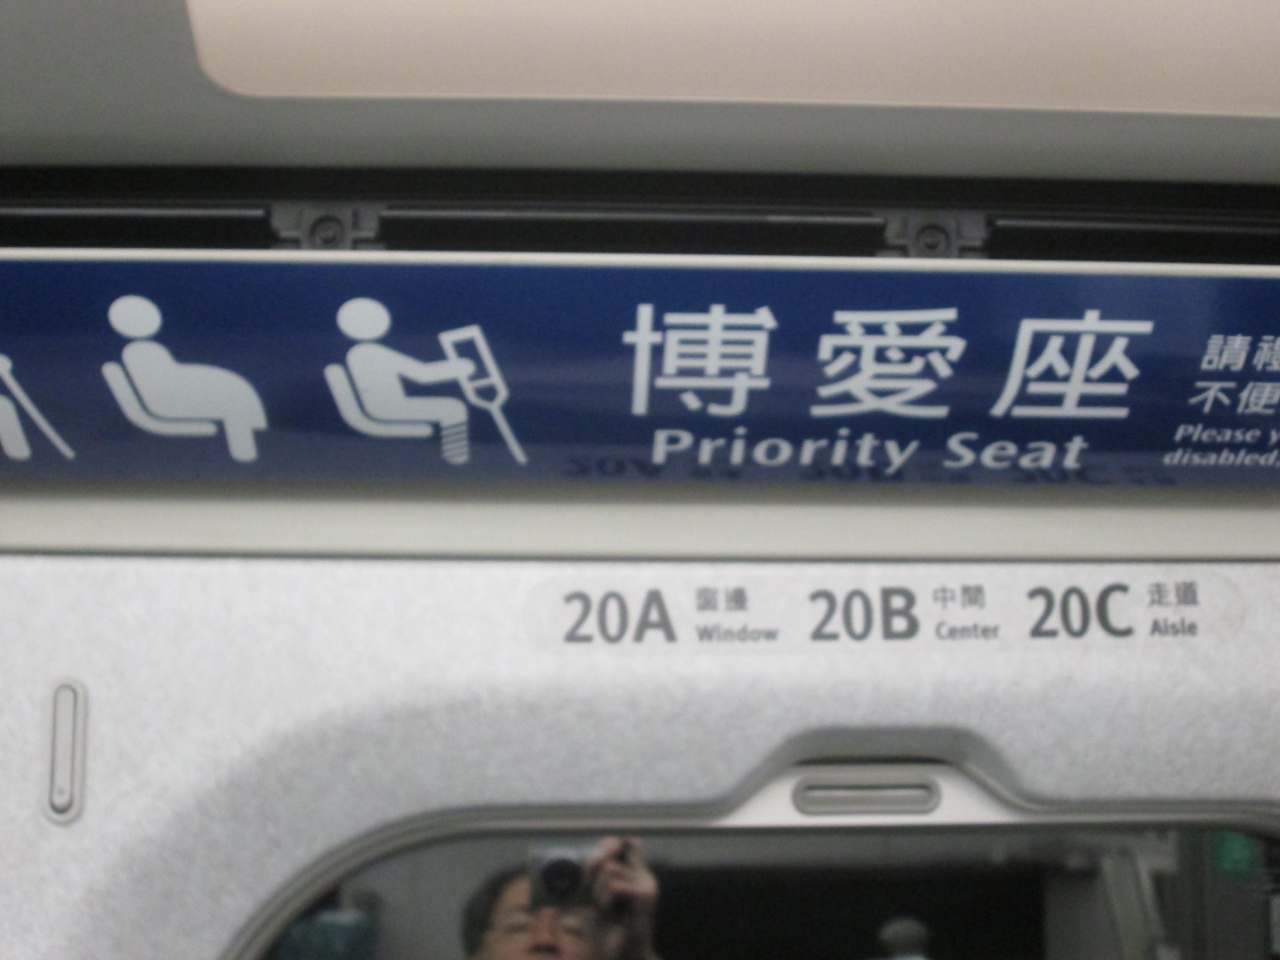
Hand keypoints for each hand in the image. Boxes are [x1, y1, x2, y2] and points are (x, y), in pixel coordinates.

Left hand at [584, 837, 659, 959]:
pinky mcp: (645, 894)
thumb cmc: (607, 929)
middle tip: (601, 905)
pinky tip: (612, 915)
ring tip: (608, 912)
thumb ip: (598, 869)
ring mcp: (647, 884)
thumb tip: (610, 841)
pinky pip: (614, 885)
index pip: (628, 844)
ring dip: (599, 893)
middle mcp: (644, 875)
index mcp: (635, 874)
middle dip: (594, 882)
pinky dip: (606, 901)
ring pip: (609, 869)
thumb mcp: (595, 895)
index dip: (612, 845)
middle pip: (607, 859)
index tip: (605, 857)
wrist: (621, 957)